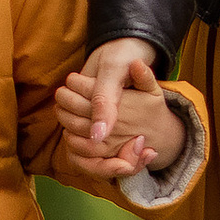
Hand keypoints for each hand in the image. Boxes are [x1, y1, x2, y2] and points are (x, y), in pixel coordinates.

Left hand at [54, 38, 183, 178]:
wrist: (159, 136)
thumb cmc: (151, 109)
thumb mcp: (153, 90)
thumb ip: (144, 77)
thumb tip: (137, 63)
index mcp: (125, 106)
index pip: (92, 91)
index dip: (77, 83)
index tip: (71, 78)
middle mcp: (115, 125)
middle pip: (78, 109)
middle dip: (65, 98)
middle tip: (61, 92)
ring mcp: (108, 142)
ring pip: (74, 127)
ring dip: (63, 115)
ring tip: (60, 106)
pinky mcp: (103, 155)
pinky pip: (79, 148)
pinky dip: (69, 136)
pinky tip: (67, 127)